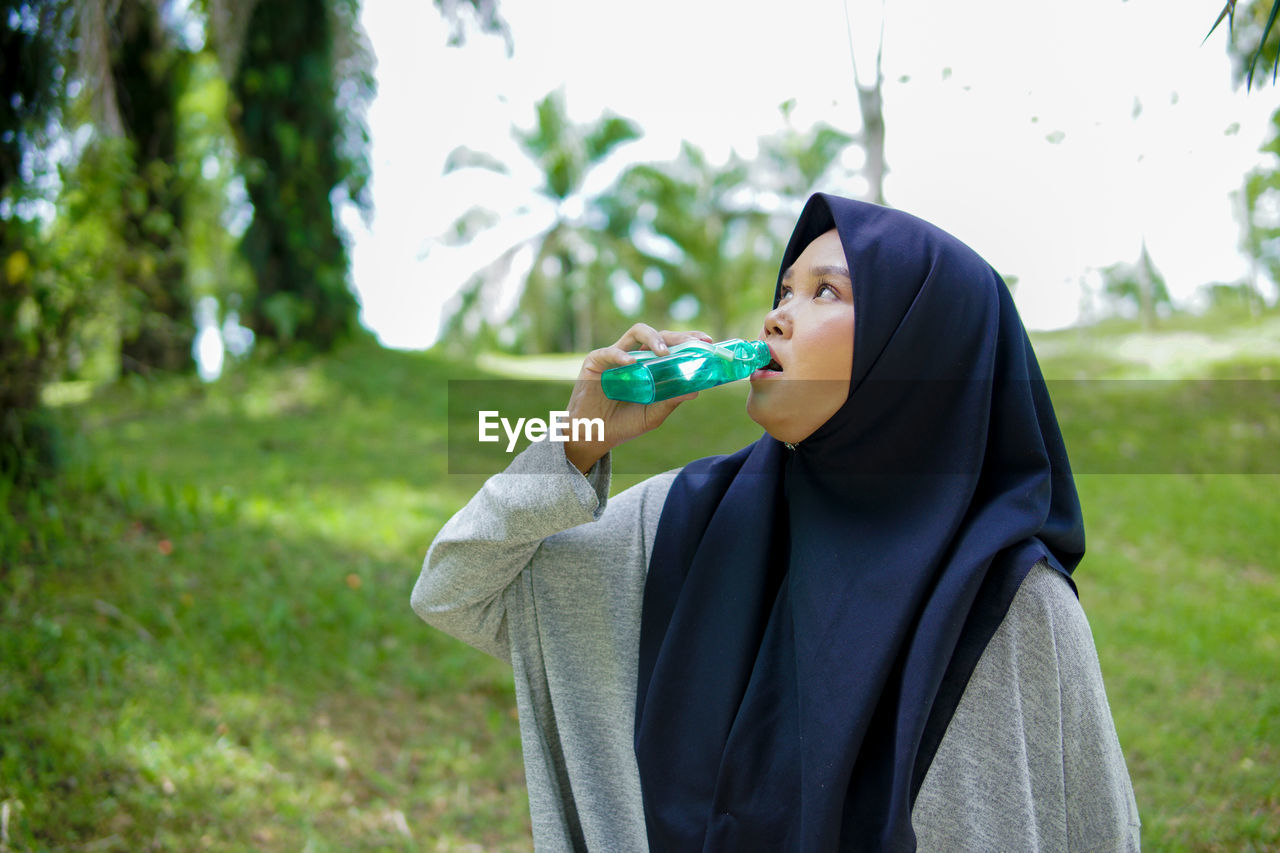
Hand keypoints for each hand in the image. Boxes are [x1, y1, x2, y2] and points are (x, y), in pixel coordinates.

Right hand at [563, 324, 712, 473]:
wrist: (594, 436)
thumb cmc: (623, 424)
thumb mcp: (652, 414)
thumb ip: (671, 401)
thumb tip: (696, 390)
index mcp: (650, 366)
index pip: (672, 345)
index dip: (689, 339)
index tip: (707, 342)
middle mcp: (635, 356)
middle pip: (659, 335)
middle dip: (678, 336)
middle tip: (692, 344)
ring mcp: (615, 356)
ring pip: (637, 332)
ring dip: (653, 338)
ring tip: (664, 352)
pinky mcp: (596, 361)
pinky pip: (610, 352)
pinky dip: (621, 356)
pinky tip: (632, 364)